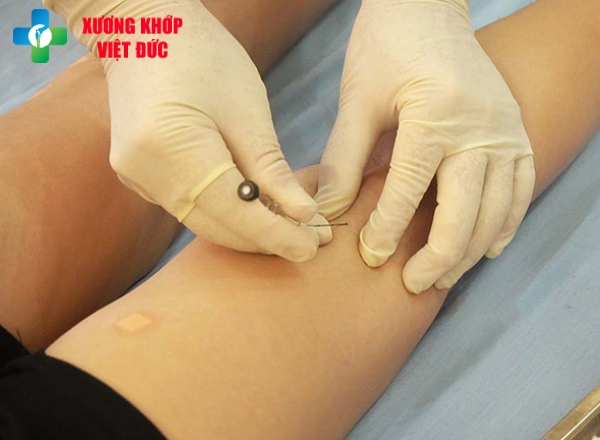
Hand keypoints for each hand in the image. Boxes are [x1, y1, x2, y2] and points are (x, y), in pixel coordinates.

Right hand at [46, 0, 330, 261]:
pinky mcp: (140, 177)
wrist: (142, 31)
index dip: (275, 235)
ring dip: (248, 230)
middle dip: (266, 238)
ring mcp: (136, 178)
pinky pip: (190, 207)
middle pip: (216, 225)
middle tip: (313, 241)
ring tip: (294, 229)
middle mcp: (144, 172)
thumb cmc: (201, 55)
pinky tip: (258, 210)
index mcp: (170, 146)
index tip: (311, 248)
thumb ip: (271, 169)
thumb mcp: (247, 109)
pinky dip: (225, 214)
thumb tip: (302, 216)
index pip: (233, 210)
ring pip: (203, 222)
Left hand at [316, 0, 534, 291]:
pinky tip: (485, 248)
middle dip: (437, 257)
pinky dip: (504, 224)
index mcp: (436, 115)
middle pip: (464, 212)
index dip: (387, 229)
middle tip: (412, 285)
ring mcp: (505, 131)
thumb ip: (344, 159)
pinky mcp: (515, 132)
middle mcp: (480, 128)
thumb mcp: (358, 100)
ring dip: (470, 251)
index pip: (411, 191)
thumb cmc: (386, 47)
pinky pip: (520, 190)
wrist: (428, 8)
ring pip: (497, 210)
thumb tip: (326, 212)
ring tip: (443, 278)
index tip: (371, 257)